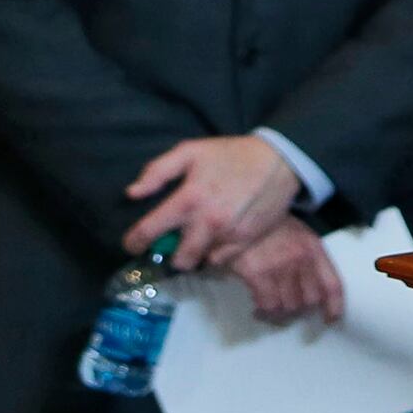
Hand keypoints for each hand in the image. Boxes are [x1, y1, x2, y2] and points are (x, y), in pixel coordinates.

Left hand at [125, 135, 303, 269]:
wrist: (280, 161)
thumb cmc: (231, 154)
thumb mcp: (190, 151)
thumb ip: (157, 171)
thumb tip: (132, 194)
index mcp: (188, 199)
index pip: (149, 232)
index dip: (134, 242)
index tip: (132, 244)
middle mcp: (207, 223)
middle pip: (178, 259)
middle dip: (170, 254)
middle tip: (171, 243)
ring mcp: (229, 234)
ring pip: (200, 262)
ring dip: (193, 255)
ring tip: (193, 241)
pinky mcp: (247, 240)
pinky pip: (221, 260)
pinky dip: (214, 254)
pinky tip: (214, 240)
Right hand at [225, 214, 344, 325]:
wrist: (242, 217)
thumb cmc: (271, 228)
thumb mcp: (299, 236)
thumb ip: (310, 260)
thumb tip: (314, 290)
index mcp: (314, 249)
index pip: (332, 285)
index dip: (334, 306)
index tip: (330, 319)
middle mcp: (301, 260)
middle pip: (310, 300)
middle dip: (300, 309)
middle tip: (287, 308)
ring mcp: (280, 267)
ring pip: (290, 306)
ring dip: (281, 313)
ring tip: (271, 308)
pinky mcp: (258, 274)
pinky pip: (269, 305)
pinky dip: (265, 311)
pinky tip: (258, 308)